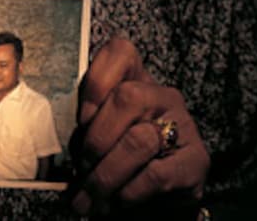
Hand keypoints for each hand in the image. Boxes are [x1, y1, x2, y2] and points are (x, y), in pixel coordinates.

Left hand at [70, 37, 208, 216]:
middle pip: (128, 96)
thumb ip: (86, 129)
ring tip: (90, 197)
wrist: (159, 204)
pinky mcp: (196, 162)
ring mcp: (184, 126)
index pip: (121, 52)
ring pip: (139, 140)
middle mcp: (164, 97)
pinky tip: (117, 203)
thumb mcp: (100, 139)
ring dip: (105, 176)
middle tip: (82, 168)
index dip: (96, 81)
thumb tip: (60, 141)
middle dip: (96, 140)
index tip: (82, 120)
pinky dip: (127, 194)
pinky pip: (154, 175)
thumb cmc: (121, 166)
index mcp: (136, 82)